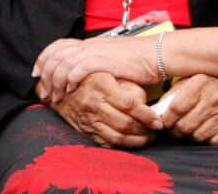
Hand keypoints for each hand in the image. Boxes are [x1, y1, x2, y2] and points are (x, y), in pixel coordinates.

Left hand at [34, 36, 160, 103]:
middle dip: (45, 74)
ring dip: (55, 81)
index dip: (44, 58)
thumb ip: (99, 63)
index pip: (58, 45)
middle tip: (44, 91)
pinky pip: (77, 69)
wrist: (157, 55)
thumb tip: (86, 75)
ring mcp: (96, 51)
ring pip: (63, 63)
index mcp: (91, 43)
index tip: (38, 74)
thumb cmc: (140, 61)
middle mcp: (90, 45)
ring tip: (56, 96)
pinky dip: (70, 80)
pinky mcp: (103, 61)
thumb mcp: (114, 60)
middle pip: (56, 54)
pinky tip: (70, 91)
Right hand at [39, 72, 160, 148]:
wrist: (59, 84)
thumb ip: (128, 85)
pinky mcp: (85, 130)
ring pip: (116, 137)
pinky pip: (105, 142)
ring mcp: (87, 119)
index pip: (129, 104)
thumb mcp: (109, 71)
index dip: (147, 115)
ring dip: (136, 141)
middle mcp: (93, 103)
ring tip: (147, 138)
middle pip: (125, 123)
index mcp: (101, 85)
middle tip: (156, 130)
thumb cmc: (91, 75)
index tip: (158, 120)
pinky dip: (121, 145)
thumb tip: (145, 103)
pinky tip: (131, 141)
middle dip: (144, 130)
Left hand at [159, 75, 217, 144]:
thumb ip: (172, 95)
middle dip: (175, 130)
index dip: (166, 119)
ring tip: (187, 128)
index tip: (162, 122)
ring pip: (196, 136)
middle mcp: (214, 98)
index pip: (176, 108)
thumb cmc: (209, 85)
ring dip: (189, 136)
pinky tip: (202, 130)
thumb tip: (155, 113)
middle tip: (173, 128)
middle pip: (184, 126)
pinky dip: (204, 139)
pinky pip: (211, 141)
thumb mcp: (190, 81)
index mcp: (201, 83)